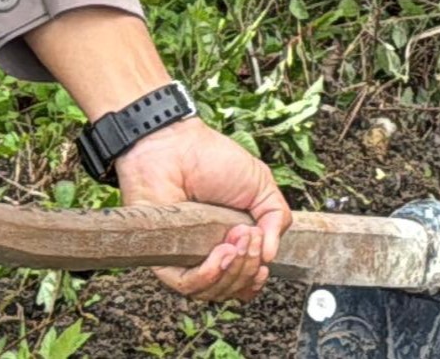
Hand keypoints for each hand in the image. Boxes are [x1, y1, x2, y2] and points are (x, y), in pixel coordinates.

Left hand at [112, 118, 290, 302]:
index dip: (255, 279)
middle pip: (233, 288)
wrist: (177, 148)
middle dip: (249, 267)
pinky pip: (187, 284)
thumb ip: (276, 218)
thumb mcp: (260, 185)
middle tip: (250, 238)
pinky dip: (210, 274)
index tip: (264, 267)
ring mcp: (186, 257)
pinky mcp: (164, 258)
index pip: (243, 281)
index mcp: (231, 241)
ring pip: (213, 291)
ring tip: (236, 240)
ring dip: (234, 270)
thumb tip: (271, 256)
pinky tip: (222, 253)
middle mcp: (208, 253)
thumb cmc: (213, 160)